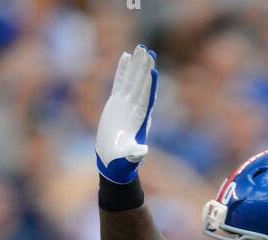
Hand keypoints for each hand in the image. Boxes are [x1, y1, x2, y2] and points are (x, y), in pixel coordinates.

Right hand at [96, 45, 157, 183]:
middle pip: (141, 84)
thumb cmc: (122, 163)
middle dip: (144, 68)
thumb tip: (142, 151)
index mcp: (139, 120)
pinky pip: (120, 82)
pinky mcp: (116, 103)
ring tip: (140, 48)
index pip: (146, 98)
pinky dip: (123, 70)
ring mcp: (126, 104)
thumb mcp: (129, 160)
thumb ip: (135, 155)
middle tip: (148, 50)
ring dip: (136, 64)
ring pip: (132, 80)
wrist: (114, 162)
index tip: (153, 69)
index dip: (149, 84)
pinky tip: (126, 57)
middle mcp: (135, 109)